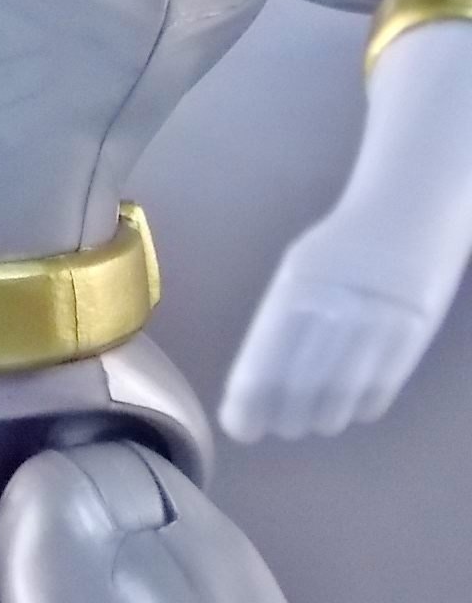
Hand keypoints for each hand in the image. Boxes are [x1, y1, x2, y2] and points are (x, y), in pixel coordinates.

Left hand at [218, 213, 437, 442]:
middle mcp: (331, 313)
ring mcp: (372, 330)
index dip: (248, 403)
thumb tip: (254, 381)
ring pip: (337, 403)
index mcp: (294, 291)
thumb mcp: (298, 271)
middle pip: (298, 391)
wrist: (405, 219)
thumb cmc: (342, 247)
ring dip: (319, 418)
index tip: (240, 426)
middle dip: (283, 416)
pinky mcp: (407, 343)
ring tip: (311, 416)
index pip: (263, 363)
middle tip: (278, 423)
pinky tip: (348, 404)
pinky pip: (375, 396)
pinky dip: (357, 408)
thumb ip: (278, 322)